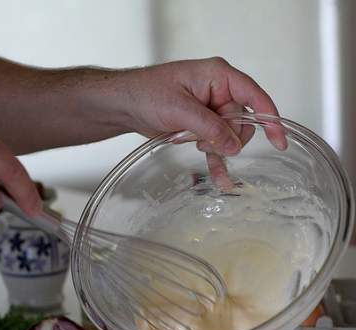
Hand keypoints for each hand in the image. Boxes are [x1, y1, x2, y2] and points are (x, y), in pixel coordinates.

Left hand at [120, 57, 287, 187]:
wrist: (125, 106)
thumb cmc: (146, 93)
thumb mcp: (180, 109)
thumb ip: (210, 127)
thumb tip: (234, 145)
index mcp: (218, 77)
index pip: (254, 95)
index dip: (269, 117)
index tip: (279, 140)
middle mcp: (218, 93)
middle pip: (241, 121)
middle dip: (229, 138)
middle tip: (206, 143)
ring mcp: (209, 111)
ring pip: (229, 136)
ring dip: (219, 150)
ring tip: (201, 152)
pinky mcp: (200, 126)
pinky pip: (216, 145)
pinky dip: (217, 160)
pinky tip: (220, 177)